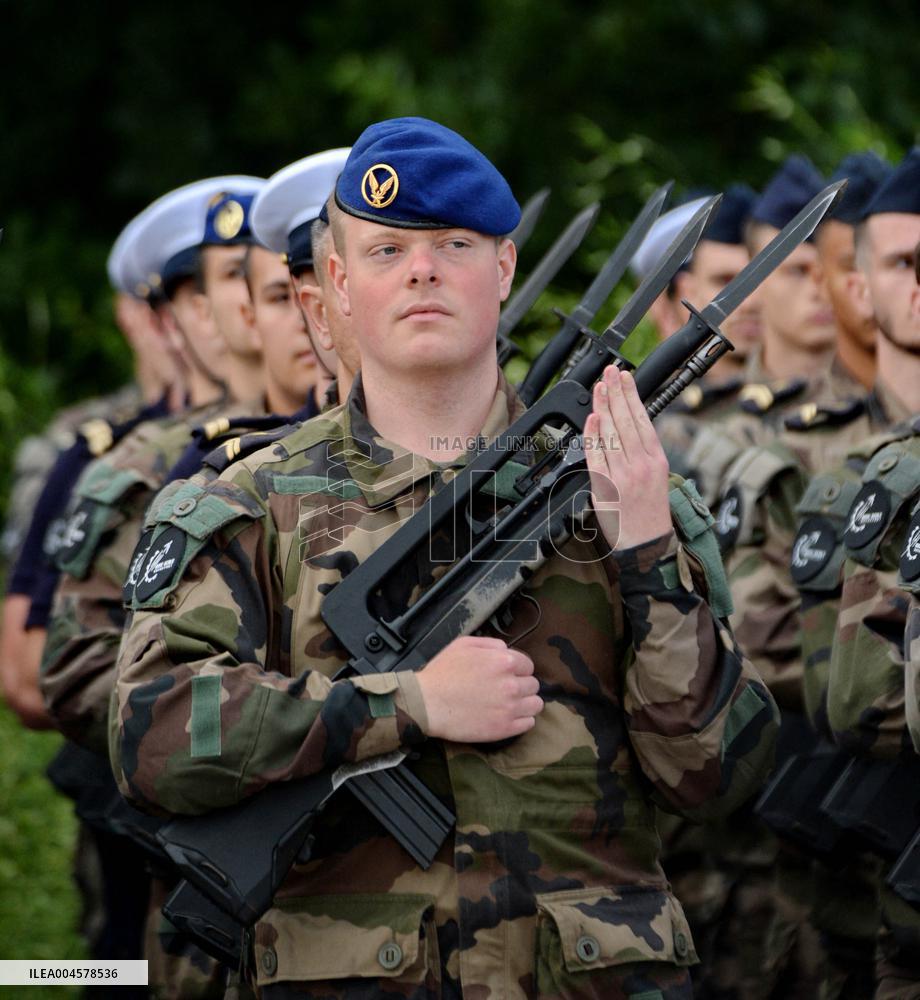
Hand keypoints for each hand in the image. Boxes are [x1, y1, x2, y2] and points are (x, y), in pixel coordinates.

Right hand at [416, 636, 542, 741]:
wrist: (427, 703)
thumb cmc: (443, 672)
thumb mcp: (464, 644)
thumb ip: (491, 644)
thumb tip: (507, 650)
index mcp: (504, 661)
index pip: (528, 665)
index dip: (517, 669)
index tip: (506, 675)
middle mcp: (512, 684)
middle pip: (533, 685)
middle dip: (521, 685)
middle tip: (505, 690)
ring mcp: (510, 708)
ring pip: (536, 705)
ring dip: (526, 703)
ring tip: (510, 704)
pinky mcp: (505, 729)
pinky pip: (529, 724)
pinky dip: (522, 720)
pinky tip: (508, 717)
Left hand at [584, 367, 671, 549]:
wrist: (648, 546)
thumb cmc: (651, 512)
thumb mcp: (658, 478)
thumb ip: (643, 452)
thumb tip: (626, 424)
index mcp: (658, 460)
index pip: (644, 419)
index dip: (632, 395)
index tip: (624, 376)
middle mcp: (642, 465)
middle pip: (626, 421)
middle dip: (616, 392)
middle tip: (609, 371)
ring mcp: (624, 476)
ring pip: (612, 434)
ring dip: (604, 407)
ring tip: (599, 387)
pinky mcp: (607, 488)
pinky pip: (597, 456)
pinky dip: (593, 436)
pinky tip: (592, 418)